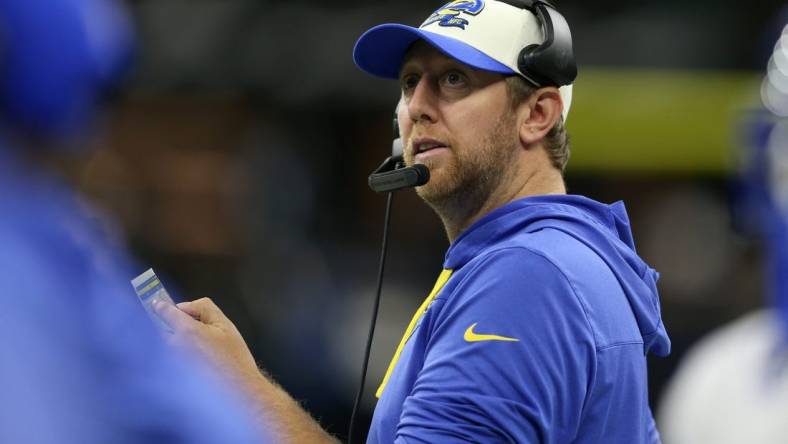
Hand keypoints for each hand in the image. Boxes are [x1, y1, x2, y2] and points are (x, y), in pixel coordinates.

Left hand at [155, 297, 339, 443]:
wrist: (236, 391)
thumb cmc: (234, 358)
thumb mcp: (225, 326)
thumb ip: (204, 308)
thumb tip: (182, 307)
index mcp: (186, 331)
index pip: (164, 311)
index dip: (162, 306)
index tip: (158, 304)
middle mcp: (172, 347)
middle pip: (159, 329)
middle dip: (168, 327)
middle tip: (187, 333)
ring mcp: (168, 365)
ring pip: (162, 347)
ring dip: (171, 345)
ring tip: (194, 354)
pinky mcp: (168, 379)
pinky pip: (164, 363)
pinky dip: (173, 361)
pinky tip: (191, 367)